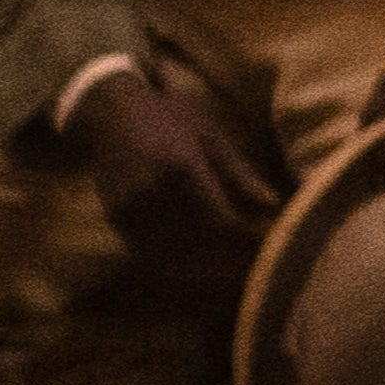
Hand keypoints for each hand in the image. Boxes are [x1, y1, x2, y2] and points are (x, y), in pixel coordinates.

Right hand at [72, 68, 283, 272]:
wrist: (112, 113)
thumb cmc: (171, 118)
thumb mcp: (212, 136)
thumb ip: (240, 173)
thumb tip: (273, 203)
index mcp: (182, 167)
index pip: (220, 219)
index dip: (244, 239)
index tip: (266, 246)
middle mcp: (152, 192)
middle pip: (196, 241)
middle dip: (227, 258)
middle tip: (252, 264)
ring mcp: (130, 208)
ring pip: (170, 253)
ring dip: (201, 267)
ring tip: (229, 270)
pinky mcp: (116, 219)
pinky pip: (147, 252)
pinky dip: (173, 263)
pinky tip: (195, 266)